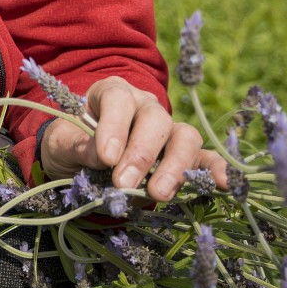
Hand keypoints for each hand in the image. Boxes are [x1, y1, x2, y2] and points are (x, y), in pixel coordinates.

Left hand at [39, 76, 228, 201]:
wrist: (80, 163)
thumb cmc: (70, 145)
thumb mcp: (60, 144)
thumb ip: (78, 146)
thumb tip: (104, 156)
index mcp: (112, 93)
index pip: (118, 99)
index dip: (115, 126)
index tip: (106, 157)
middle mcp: (145, 107)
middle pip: (155, 119)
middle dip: (141, 153)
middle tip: (124, 183)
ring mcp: (169, 130)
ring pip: (184, 137)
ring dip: (174, 166)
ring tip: (158, 194)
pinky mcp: (186, 156)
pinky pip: (206, 158)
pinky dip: (217, 170)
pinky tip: (226, 185)